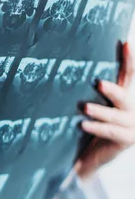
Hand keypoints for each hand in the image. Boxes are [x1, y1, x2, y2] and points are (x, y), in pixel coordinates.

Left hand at [76, 42, 134, 179]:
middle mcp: (133, 108)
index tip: (126, 42)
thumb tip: (70, 64)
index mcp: (125, 96)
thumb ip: (88, 90)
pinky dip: (98, 128)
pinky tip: (83, 125)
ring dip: (101, 112)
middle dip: (113, 90)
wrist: (93, 156)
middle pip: (126, 95)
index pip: (129, 74)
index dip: (129, 59)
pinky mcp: (128, 140)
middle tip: (98, 83)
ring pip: (117, 116)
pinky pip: (111, 132)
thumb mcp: (91, 106)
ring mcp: (133, 125)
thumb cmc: (90, 125)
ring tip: (85, 108)